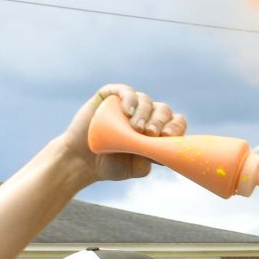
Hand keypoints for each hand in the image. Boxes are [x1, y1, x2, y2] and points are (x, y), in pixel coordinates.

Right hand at [58, 85, 186, 182]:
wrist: (82, 161)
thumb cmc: (111, 165)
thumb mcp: (138, 167)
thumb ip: (153, 158)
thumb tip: (164, 147)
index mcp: (156, 132)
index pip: (176, 123)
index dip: (176, 128)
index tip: (169, 137)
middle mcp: (145, 116)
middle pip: (163, 110)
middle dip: (160, 122)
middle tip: (150, 134)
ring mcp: (128, 105)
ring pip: (146, 100)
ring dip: (144, 113)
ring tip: (135, 129)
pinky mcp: (111, 96)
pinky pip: (125, 91)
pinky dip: (129, 99)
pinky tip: (126, 111)